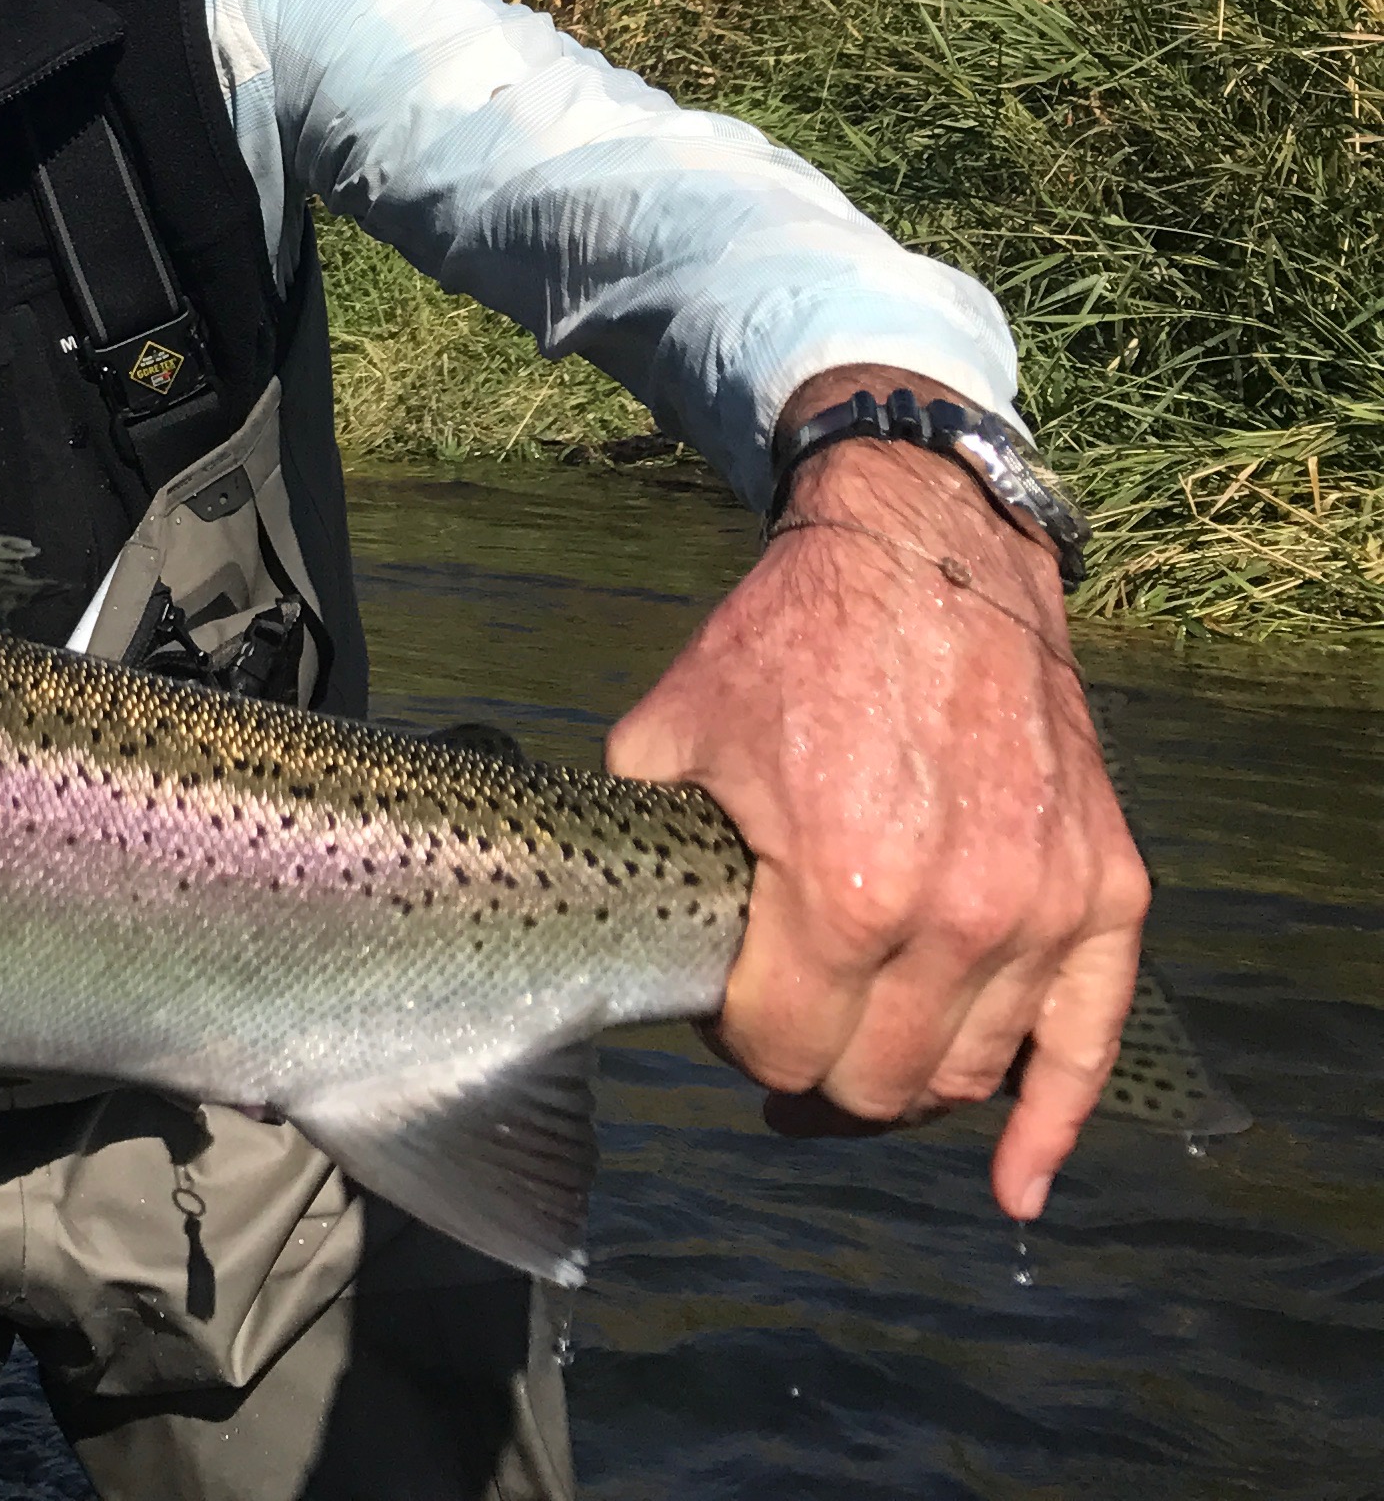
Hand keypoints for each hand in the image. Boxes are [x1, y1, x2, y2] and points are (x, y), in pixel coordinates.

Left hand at [609, 371, 1147, 1220]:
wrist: (925, 552)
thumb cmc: (790, 640)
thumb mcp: (671, 733)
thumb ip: (654, 845)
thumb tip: (627, 930)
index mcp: (842, 890)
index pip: (782, 1046)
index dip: (738, 1038)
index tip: (724, 1006)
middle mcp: (957, 919)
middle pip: (876, 1081)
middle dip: (814, 1073)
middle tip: (781, 1039)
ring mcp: (1045, 910)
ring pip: (964, 1072)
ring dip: (902, 1087)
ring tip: (853, 1069)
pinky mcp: (1108, 893)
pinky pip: (1089, 1044)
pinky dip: (1052, 1127)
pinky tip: (1014, 1183)